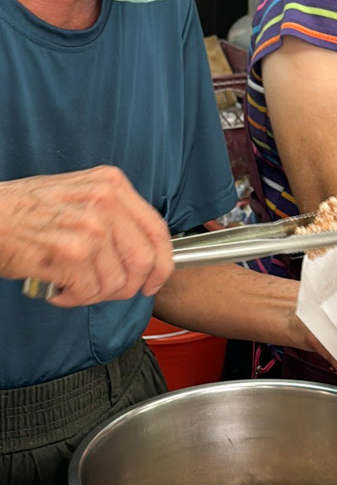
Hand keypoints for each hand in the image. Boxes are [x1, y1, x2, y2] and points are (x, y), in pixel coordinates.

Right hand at [0, 166, 172, 306]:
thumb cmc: (25, 209)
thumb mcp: (78, 195)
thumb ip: (113, 215)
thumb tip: (143, 253)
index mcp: (112, 185)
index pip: (157, 230)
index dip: (162, 264)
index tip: (153, 282)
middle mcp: (106, 202)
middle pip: (143, 261)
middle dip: (127, 287)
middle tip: (104, 291)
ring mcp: (90, 227)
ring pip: (116, 282)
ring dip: (93, 294)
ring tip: (70, 283)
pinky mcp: (71, 253)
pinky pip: (89, 292)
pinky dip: (73, 299)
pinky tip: (57, 287)